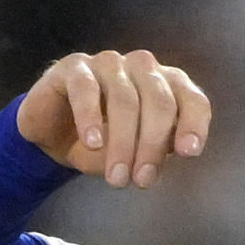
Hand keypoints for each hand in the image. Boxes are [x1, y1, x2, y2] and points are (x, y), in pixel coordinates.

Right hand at [18, 49, 211, 191]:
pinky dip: (90, 117)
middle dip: (152, 144)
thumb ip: (150, 153)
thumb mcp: (130, 155)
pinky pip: (86, 88)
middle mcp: (143, 68)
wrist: (51, 135)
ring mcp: (109, 64)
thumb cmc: (99, 142)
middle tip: (141, 180)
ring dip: (122, 142)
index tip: (188, 152)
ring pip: (124, 98)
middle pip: (159, 101)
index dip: (194, 124)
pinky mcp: (74, 68)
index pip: (192, 99)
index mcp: (166, 87)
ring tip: (115, 176)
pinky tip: (92, 142)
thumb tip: (159, 160)